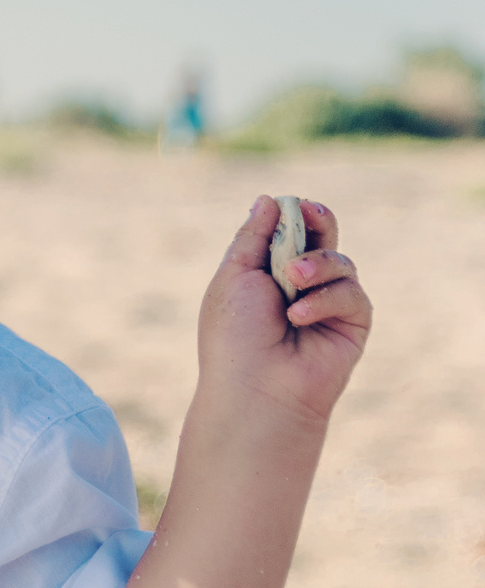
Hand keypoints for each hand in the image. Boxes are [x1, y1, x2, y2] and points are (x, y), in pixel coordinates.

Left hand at [195, 195, 370, 429]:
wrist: (255, 388)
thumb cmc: (234, 334)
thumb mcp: (235, 276)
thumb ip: (254, 237)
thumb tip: (269, 199)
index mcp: (266, 274)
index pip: (289, 233)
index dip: (294, 216)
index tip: (293, 205)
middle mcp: (300, 286)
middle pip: (323, 239)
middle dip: (320, 222)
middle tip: (312, 214)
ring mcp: (328, 304)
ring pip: (340, 261)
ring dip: (315, 265)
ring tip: (291, 282)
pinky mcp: (352, 324)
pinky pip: (352, 293)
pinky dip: (325, 299)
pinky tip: (299, 316)